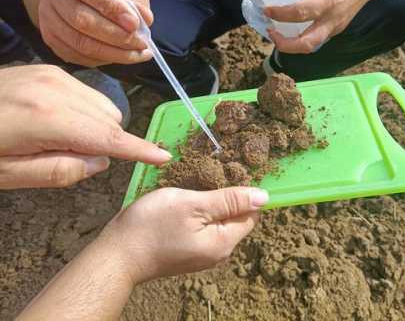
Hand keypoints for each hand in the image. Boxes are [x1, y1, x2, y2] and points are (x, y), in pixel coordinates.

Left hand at [0, 65, 171, 188]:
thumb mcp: (9, 175)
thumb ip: (60, 172)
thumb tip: (99, 160)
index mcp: (47, 118)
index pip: (107, 136)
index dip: (138, 149)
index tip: (164, 156)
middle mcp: (57, 88)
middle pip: (109, 119)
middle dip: (105, 141)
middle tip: (69, 157)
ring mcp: (53, 74)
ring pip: (102, 105)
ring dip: (96, 126)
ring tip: (58, 138)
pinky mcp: (49, 68)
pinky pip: (87, 93)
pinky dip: (85, 111)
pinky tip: (57, 120)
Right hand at [38, 0, 153, 66]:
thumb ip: (136, 2)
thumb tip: (143, 20)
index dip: (112, 9)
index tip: (135, 24)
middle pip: (83, 21)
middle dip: (117, 37)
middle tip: (141, 44)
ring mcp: (46, 16)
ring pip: (79, 42)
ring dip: (113, 53)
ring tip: (137, 54)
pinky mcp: (49, 37)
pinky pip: (75, 55)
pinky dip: (101, 60)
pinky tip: (119, 56)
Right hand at [103, 186, 268, 282]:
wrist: (116, 255)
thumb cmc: (152, 226)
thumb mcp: (193, 205)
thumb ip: (229, 200)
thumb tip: (264, 197)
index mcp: (223, 242)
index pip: (251, 214)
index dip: (244, 192)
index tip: (228, 173)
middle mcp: (217, 252)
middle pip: (235, 217)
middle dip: (226, 195)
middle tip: (207, 175)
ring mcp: (201, 253)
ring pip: (217, 220)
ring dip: (210, 201)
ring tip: (194, 185)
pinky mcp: (187, 250)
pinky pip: (202, 226)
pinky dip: (198, 211)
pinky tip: (184, 200)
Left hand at [264, 0, 395, 53]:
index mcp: (329, 1)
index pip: (301, 13)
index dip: (281, 14)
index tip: (267, 10)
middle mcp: (332, 19)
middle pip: (307, 43)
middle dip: (285, 44)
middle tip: (271, 34)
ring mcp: (335, 28)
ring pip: (311, 45)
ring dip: (292, 45)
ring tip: (277, 35)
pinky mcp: (336, 30)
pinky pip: (316, 39)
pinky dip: (300, 39)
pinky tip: (291, 31)